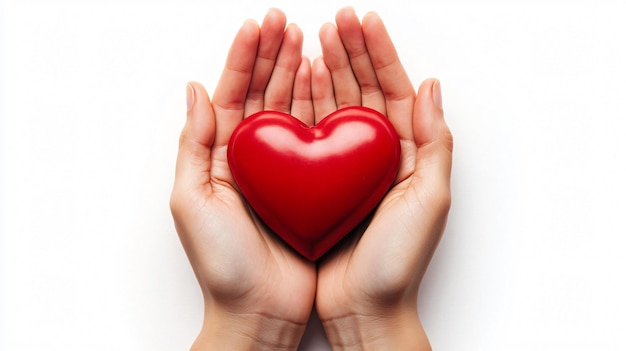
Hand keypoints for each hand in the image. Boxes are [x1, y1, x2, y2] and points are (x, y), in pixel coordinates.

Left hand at [170, 9, 316, 349]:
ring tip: (307, 40)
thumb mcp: (192, 201)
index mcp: (218, 158)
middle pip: (260, 95)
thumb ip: (193, 144)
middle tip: (286, 23)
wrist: (260, 311)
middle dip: (271, 56)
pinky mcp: (308, 185)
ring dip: (296, 74)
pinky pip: (314, 138)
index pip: (230, 95)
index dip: (243, 59)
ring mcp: (282, 170)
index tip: (258, 27)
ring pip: (288, 110)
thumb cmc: (223, 264)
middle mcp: (251, 159)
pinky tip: (325, 84)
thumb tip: (193, 89)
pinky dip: (319, 108)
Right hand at [313, 8, 452, 349]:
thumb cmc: (397, 261)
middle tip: (335, 19)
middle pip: (365, 90)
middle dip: (352, 52)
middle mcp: (377, 155)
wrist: (364, 307)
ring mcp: (347, 165)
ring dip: (328, 70)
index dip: (380, 53)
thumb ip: (435, 142)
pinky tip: (300, 82)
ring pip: (337, 106)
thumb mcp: (429, 200)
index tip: (363, 21)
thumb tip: (431, 86)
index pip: (395, 90)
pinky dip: (307, 105)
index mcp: (408, 154)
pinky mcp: (321, 180)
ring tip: (315, 39)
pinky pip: (313, 134)